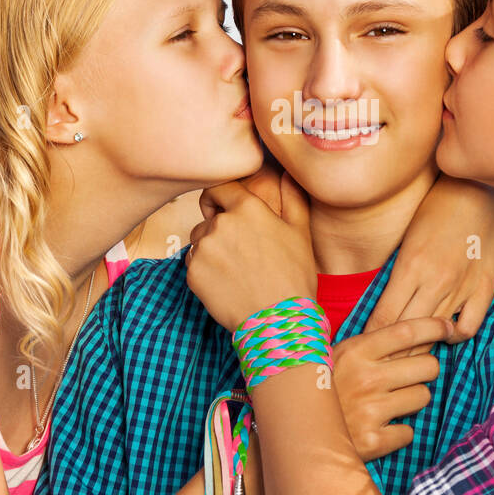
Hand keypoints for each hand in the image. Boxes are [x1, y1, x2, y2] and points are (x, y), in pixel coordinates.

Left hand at [185, 169, 317, 332]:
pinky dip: (206, 272)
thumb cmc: (294, 276)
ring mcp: (204, 248)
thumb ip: (292, 197)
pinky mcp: (193, 273)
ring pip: (200, 242)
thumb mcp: (300, 232)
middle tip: (243, 254)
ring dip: (212, 251)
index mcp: (247, 208)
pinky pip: (194, 264)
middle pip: (209, 218)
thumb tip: (288, 173)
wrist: (279, 321)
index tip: (225, 209)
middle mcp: (221, 223)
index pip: (218, 188)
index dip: (219, 198)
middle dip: (220, 230)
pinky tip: (227, 284)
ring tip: (236, 271)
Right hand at [332, 316, 450, 460]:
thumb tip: (411, 333)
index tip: (448, 327)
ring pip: (423, 397)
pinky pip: (408, 432)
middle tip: (408, 377)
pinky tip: (380, 428)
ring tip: (388, 404)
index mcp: (356, 351)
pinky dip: (398, 433)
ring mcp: (370, 409)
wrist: (296, 433)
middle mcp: (366, 377)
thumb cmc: (323, 390)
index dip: (434, 326)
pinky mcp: (373, 440)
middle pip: (427, 365)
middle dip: (425, 370)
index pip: (407, 331)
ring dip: (412, 401)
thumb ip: (370, 346)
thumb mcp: (338, 357)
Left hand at [364, 175, 493, 346]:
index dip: (371, 338)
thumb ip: (395, 272)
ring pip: (435, 334)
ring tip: (408, 356)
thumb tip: (379, 304)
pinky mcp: (485, 288)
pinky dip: (456, 336)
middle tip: (380, 362)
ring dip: (420, 348)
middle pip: (407, 333)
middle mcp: (435, 281)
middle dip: (391, 352)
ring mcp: (462, 287)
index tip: (362, 348)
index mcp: (410, 267)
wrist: (478, 189)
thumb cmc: (436, 208)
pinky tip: (447, 333)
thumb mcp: (406, 238)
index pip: (383, 318)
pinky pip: (469, 327)